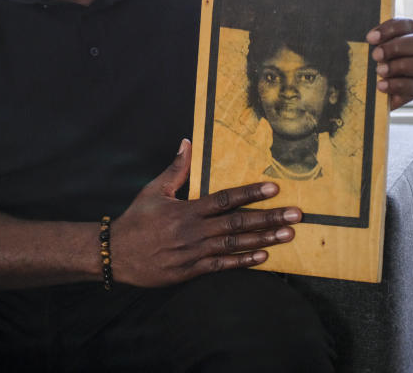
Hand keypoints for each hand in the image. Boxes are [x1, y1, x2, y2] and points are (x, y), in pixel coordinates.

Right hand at [110, 140, 300, 287]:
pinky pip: (222, 266)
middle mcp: (195, 231)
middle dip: (269, 218)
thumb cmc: (136, 220)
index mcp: (187, 209)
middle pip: (238, 222)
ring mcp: (195, 252)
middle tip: (295, 215)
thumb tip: (187, 142)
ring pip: (235, 244)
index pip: (225, 198)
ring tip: (288, 235)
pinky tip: (264, 258)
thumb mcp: (153, 190)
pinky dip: (243, 262)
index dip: (251, 193)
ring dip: (263, 239)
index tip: (274, 187)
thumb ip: (175, 169)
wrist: (116, 254)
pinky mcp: (192, 270)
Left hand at [366, 18, 412, 109]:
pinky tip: (381, 85)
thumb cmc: (359, 67)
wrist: (357, 92)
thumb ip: (365, 41)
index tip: (371, 38)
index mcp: (403, 37)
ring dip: (400, 66)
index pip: (409, 25)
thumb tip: (367, 36)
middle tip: (376, 55)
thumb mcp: (358, 50)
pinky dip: (398, 85)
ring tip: (379, 71)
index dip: (393, 29)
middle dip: (398, 47)